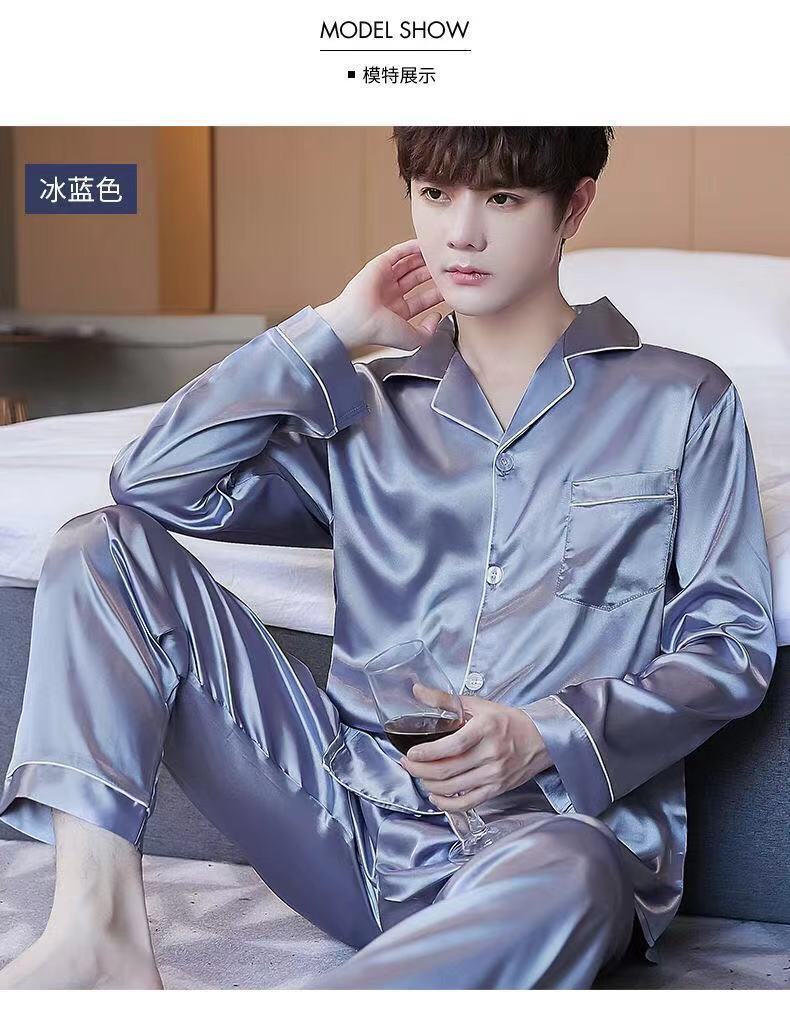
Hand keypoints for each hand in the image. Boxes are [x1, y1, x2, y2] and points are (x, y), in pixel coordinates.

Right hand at [315, 238, 445, 353]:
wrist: (358, 321)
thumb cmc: (379, 332)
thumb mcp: (412, 340)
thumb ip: (428, 331)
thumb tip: (437, 316)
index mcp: (398, 313)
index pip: (422, 300)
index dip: (437, 293)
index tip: (451, 287)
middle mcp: (391, 295)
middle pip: (416, 280)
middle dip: (431, 274)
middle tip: (447, 268)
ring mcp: (384, 280)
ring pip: (407, 265)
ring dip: (422, 260)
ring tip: (438, 254)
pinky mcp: (378, 266)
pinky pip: (396, 254)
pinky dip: (409, 248)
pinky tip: (423, 245)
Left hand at [399, 683, 553, 811]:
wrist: (540, 739)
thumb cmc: (507, 721)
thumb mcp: (478, 705)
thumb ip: (445, 699)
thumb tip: (418, 691)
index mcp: (485, 729)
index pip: (453, 745)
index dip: (429, 753)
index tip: (411, 753)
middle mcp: (490, 753)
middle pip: (448, 770)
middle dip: (420, 769)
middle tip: (407, 763)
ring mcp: (494, 774)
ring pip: (454, 788)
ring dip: (429, 785)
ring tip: (419, 775)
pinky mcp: (497, 789)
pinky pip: (467, 803)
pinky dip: (447, 803)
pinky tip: (436, 796)